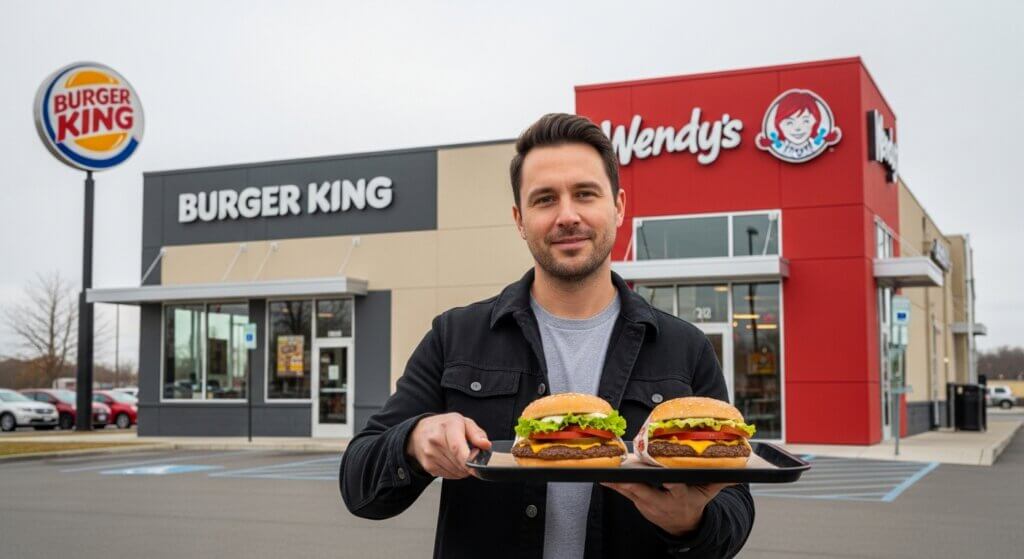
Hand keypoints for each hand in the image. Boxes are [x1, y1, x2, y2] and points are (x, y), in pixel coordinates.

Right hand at [405, 413, 491, 478]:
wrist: (419, 432)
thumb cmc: (443, 426)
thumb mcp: (463, 422)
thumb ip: (477, 433)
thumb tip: (486, 445)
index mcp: (447, 427)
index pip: (457, 448)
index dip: (469, 460)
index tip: (477, 467)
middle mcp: (436, 441)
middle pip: (459, 462)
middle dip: (470, 463)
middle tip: (470, 454)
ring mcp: (430, 455)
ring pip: (456, 471)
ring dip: (463, 468)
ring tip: (459, 456)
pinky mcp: (428, 466)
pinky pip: (449, 476)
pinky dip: (455, 472)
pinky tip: (452, 461)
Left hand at [601, 482, 732, 536]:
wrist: (680, 525)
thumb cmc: (694, 502)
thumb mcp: (707, 493)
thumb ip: (719, 480)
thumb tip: (739, 472)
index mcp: (681, 497)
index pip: (676, 487)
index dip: (671, 482)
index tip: (666, 477)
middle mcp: (661, 501)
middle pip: (646, 491)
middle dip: (634, 483)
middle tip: (624, 471)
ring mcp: (647, 503)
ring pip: (630, 491)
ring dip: (617, 482)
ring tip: (605, 470)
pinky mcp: (636, 502)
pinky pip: (622, 491)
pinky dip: (612, 484)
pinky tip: (601, 476)